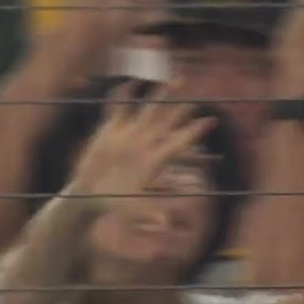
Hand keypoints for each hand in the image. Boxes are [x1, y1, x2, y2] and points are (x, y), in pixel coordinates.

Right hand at [67, 82, 216, 217]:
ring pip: (148, 110)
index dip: (194, 132)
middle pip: (168, 120)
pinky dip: (121, 98)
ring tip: (173, 79)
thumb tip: (165, 224)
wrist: (92, 195)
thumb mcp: (134, 210)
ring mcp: (129, 135)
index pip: (179, 142)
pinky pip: (117, 110)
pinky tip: (129, 83)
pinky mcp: (111, 132)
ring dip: (160, 95)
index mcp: (154, 159)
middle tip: (196, 86)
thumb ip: (150, 213)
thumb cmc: (117, 203)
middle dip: (181, 105)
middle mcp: (146, 144)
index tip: (211, 120)